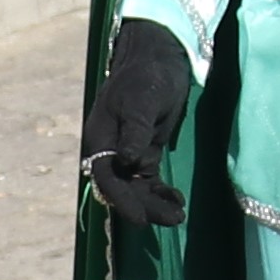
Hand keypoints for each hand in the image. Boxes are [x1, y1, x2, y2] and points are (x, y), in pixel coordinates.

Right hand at [80, 16, 200, 227]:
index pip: (106, 176)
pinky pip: (147, 179)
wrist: (159, 58)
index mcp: (101, 137)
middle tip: (173, 221)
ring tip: (179, 218)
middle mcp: (109, 149)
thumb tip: (126, 161)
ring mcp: (127, 152)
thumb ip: (136, 131)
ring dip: (154, 203)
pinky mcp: (144, 151)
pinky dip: (160, 192)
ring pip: (135, 187)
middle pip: (122, 186)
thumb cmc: (148, 77)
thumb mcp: (143, 102)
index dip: (121, 199)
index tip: (140, 219)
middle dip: (144, 206)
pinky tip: (177, 201)